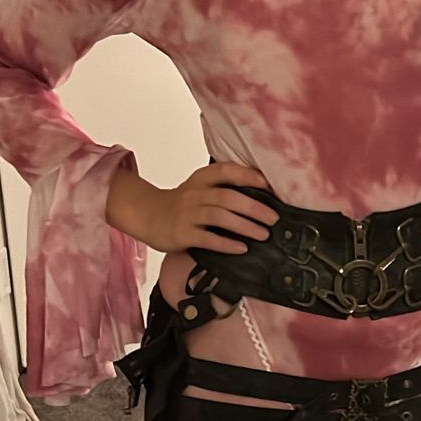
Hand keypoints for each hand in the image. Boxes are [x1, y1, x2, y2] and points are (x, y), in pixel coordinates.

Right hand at [106, 162, 278, 254]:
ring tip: (263, 234)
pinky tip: (241, 248)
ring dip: (245, 226)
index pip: (226, 171)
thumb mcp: (199, 188)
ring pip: (220, 216)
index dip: (247, 176)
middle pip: (228, 197)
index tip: (267, 185)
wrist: (147, 215)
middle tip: (274, 218)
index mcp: (201, 179)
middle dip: (254, 207)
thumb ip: (222, 188)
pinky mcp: (182, 233)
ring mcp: (187, 214)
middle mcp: (195, 194)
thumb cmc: (180, 204)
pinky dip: (226, 244)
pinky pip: (207, 238)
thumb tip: (260, 196)